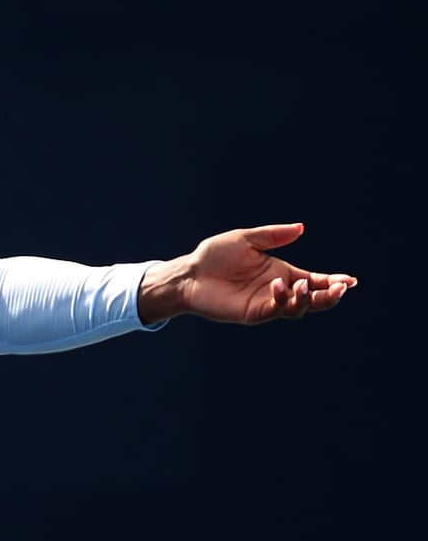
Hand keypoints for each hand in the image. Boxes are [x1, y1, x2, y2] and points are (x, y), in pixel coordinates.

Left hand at [143, 223, 356, 324]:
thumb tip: (301, 227)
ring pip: (298, 308)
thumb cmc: (214, 255)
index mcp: (281, 272)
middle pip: (312, 298)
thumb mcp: (246, 239)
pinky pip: (275, 311)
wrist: (190, 273)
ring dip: (307, 299)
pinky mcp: (253, 313)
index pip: (314, 280)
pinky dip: (282, 300)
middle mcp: (278, 289)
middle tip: (340, 288)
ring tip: (304, 285)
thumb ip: (273, 236)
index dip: (333, 281)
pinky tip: (278, 286)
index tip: (350, 280)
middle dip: (329, 295)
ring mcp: (266, 303)